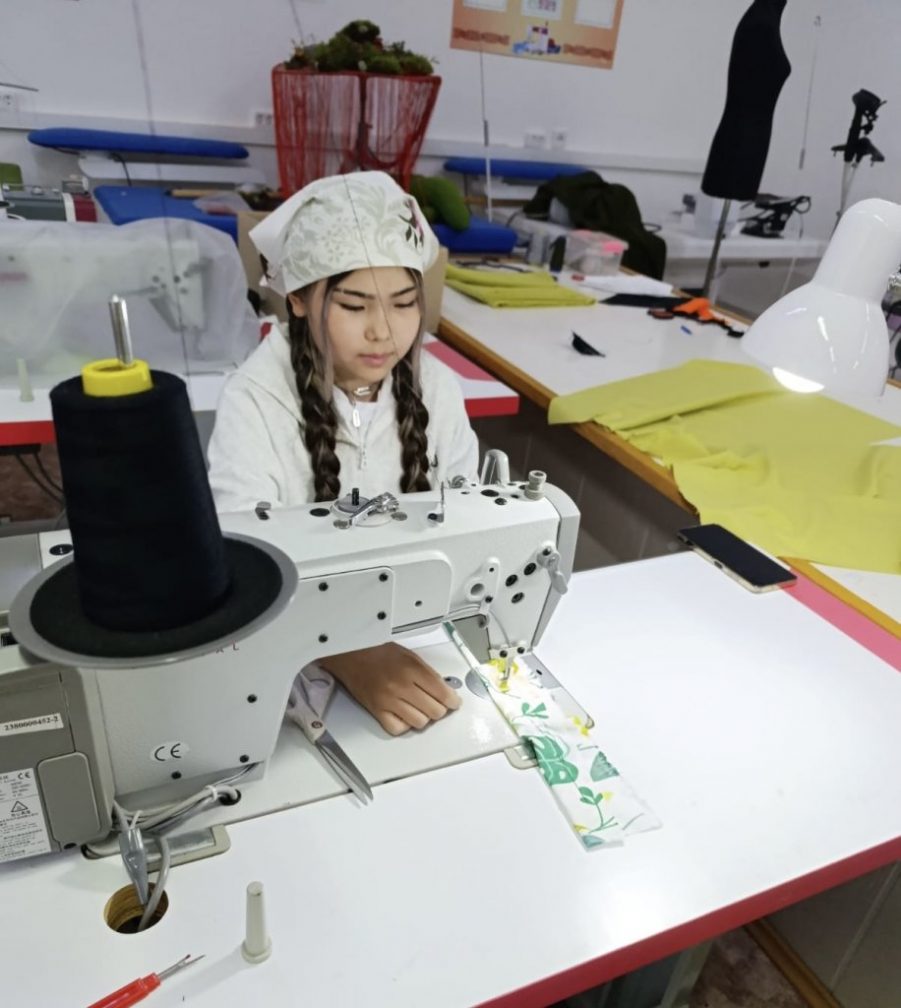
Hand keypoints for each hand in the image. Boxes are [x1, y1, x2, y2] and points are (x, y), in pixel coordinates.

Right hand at [320, 642, 460, 735]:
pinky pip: (398, 729)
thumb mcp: (409, 655)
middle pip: (435, 711)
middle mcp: (401, 686)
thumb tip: (444, 690)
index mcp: (412, 669)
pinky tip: (404, 714)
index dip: (453, 701)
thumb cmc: (378, 651)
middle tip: (437, 704)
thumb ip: (427, 672)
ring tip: (419, 707)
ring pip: (419, 722)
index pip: (443, 693)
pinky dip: (404, 724)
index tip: (454, 702)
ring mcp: (388, 700)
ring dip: (423, 717)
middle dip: (440, 709)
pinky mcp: (376, 711)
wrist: (351, 653)